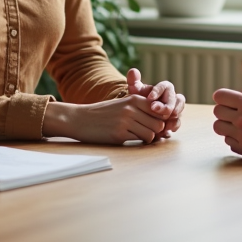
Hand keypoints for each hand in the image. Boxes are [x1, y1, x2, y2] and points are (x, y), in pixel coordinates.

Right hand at [42, 95, 168, 144]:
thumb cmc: (102, 113)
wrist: (79, 119)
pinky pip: (139, 141)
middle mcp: (131, 108)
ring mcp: (125, 121)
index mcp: (134, 99)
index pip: (159, 110)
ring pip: (151, 134)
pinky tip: (129, 139)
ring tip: (138, 137)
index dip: (160, 119)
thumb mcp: (122, 104)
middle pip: (158, 124)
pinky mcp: (119, 134)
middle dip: (155, 131)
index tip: (154, 125)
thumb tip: (161, 120)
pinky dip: (138, 142)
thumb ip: (140, 108)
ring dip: (147, 138)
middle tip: (148, 134)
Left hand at [126, 68, 185, 137]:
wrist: (140, 113)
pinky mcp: (174, 120)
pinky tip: (165, 130)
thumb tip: (133, 71)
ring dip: (173, 115)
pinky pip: (177, 122)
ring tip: (163, 121)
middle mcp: (172, 97)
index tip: (149, 97)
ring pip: (179, 110)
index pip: (165, 86)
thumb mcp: (135, 91)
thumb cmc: (139, 99)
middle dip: (167, 105)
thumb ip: (133, 81)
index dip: (158, 91)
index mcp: (164, 88)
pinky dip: (173, 126)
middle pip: (176, 99)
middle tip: (155, 109)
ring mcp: (175, 109)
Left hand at [213, 80, 241, 160]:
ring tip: (240, 122)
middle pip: (217, 112)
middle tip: (236, 109)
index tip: (231, 97)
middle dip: (225, 108)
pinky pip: (229, 142)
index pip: (219, 96)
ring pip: (219, 128)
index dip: (224, 95)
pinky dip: (234, 137)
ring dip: (227, 123)